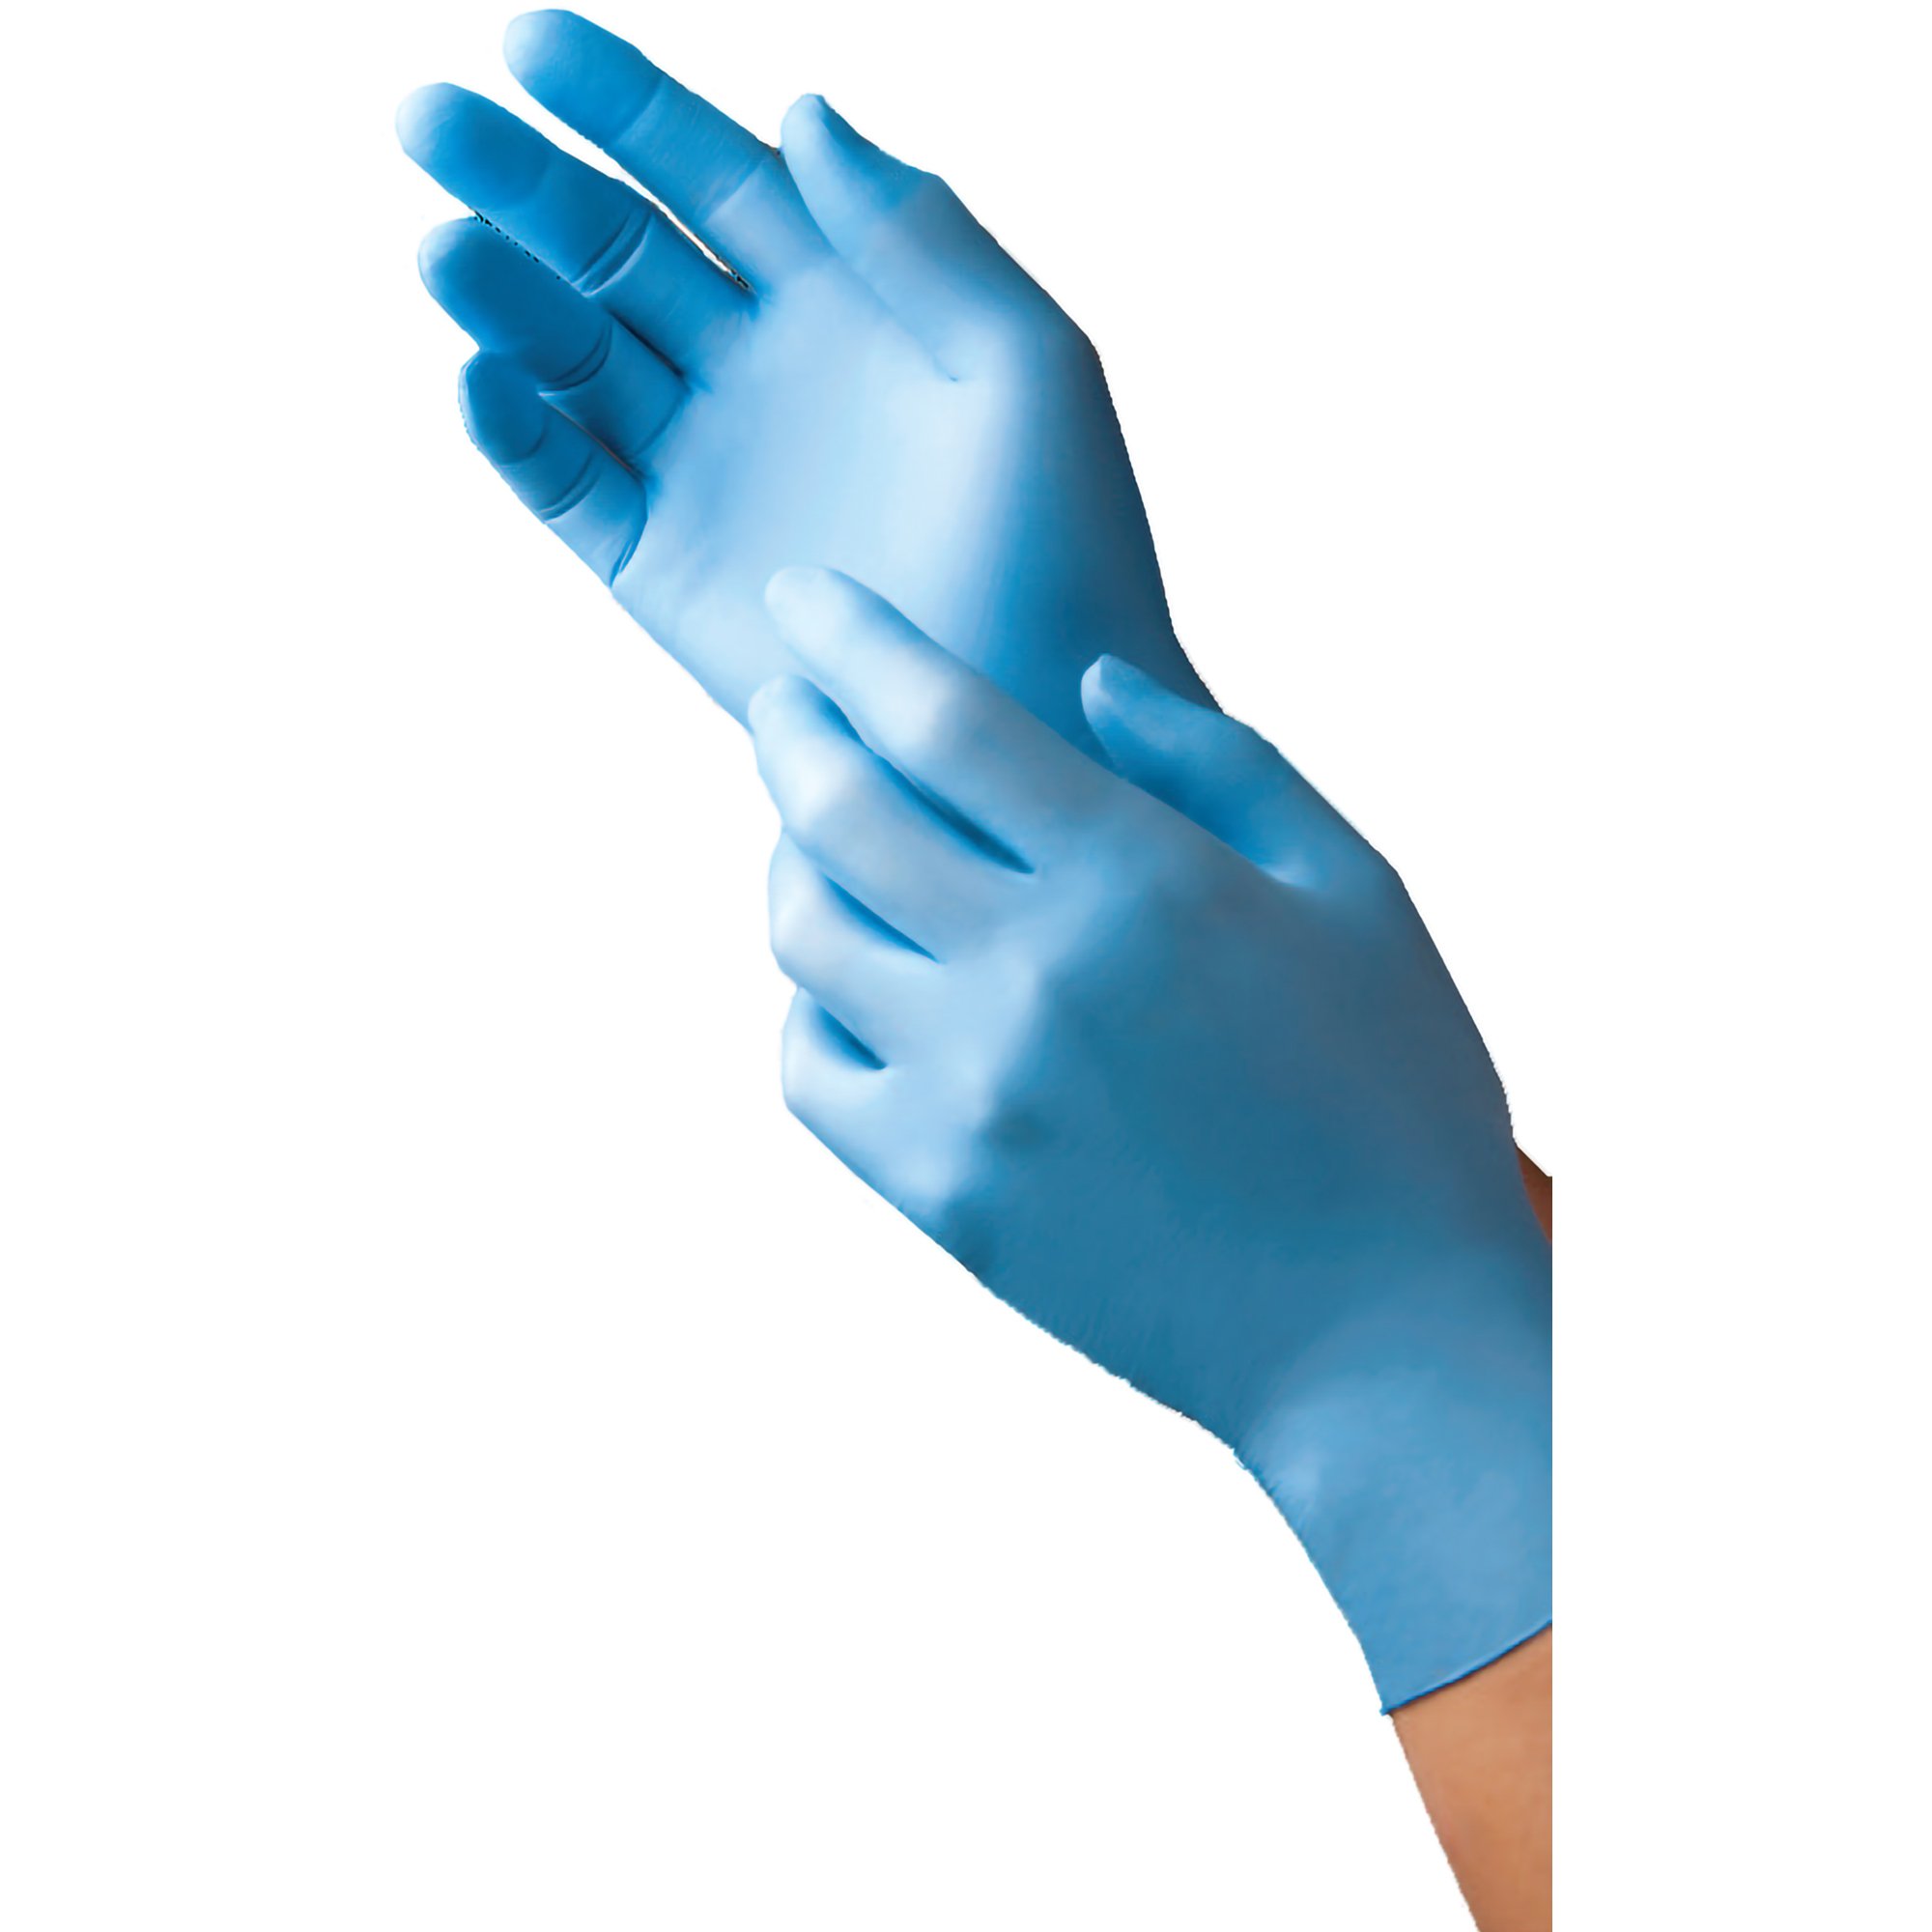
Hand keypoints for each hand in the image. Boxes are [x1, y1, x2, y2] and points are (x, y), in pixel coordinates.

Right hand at [397, 11, 1209, 743]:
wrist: (1037, 720)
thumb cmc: (1064, 545)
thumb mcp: (1026, 366)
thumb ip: (921, 237)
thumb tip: (806, 111)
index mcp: (845, 299)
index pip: (714, 174)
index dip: (624, 106)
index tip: (531, 41)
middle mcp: (757, 369)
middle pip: (613, 248)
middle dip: (522, 180)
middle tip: (431, 120)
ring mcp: (700, 465)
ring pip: (570, 356)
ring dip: (502, 297)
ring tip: (447, 250)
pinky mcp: (657, 564)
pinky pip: (565, 481)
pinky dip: (513, 433)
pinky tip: (483, 379)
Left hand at [747, 567, 1550, 1710]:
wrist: (1380, 1336)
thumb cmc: (1393, 1100)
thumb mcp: (1358, 892)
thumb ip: (1223, 763)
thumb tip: (1087, 679)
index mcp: (1140, 881)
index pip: (941, 718)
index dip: (853, 639)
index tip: (803, 600)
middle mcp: (1031, 977)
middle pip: (837, 812)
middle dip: (793, 731)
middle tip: (786, 702)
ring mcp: (972, 1095)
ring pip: (803, 937)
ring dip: (792, 861)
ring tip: (819, 838)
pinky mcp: (941, 1197)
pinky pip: (808, 1072)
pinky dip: (809, 1003)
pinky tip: (850, 981)